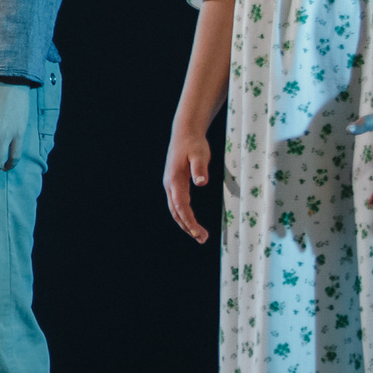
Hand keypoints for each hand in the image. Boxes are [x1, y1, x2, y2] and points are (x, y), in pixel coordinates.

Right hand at [163, 121, 212, 243]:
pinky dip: (184, 215)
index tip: (198, 233)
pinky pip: (177, 204)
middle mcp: (170, 185)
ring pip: (175, 210)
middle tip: (202, 239)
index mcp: (175, 180)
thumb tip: (201, 183)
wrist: (184, 133)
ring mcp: (170, 185)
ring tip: (200, 235)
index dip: (189, 221)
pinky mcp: (174, 183)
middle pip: (176, 212)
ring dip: (186, 224)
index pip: (181, 206)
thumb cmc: (194, 143)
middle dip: (188, 227)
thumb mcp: (200, 154)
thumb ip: (200, 168)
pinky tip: (192, 221)